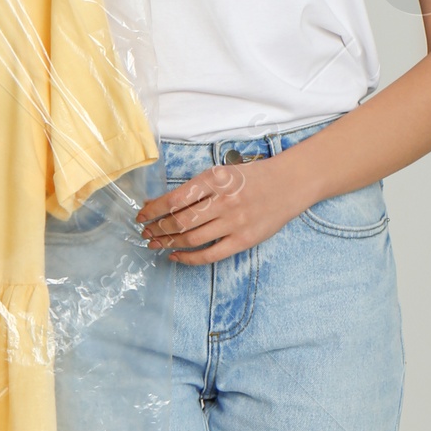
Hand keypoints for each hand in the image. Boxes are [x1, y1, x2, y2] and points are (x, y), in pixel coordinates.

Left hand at [136, 153, 306, 264]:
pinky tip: (176, 256)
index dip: (153, 210)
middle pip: (180, 221)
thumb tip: (162, 202)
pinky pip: (210, 254)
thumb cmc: (253, 177)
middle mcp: (223, 201)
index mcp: (214, 180)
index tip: (141, 216)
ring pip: (191, 238)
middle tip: (145, 233)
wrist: (289, 184)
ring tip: (156, 244)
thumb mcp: (222, 172)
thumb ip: (196, 187)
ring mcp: (234, 222)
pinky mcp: (244, 240)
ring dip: (168, 243)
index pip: (174, 199)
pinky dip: (189, 258)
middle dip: (157, 229)